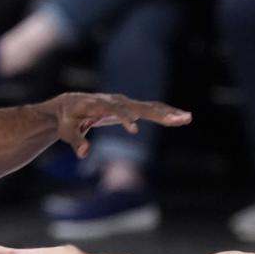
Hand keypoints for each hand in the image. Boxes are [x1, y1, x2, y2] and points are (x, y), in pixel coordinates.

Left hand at [48, 93, 190, 157]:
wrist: (71, 104)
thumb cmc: (68, 119)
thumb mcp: (67, 131)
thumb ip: (75, 141)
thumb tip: (84, 153)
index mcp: (100, 105)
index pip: (115, 110)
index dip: (124, 118)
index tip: (134, 128)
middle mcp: (116, 101)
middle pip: (140, 106)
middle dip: (158, 113)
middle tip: (176, 119)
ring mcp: (125, 103)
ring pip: (150, 107)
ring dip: (169, 113)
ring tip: (187, 118)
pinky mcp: (130, 107)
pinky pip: (151, 109)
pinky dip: (165, 113)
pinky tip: (181, 117)